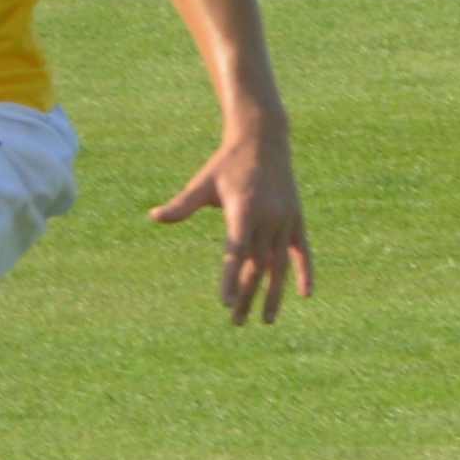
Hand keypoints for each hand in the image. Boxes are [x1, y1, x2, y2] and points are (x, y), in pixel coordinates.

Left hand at [150, 127, 312, 325]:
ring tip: (265, 320)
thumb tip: (153, 217)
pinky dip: (306, 272)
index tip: (225, 302)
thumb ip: (182, 205)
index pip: (235, 251)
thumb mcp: (203, 182)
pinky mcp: (296, 219)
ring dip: (273, 294)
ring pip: (279, 265)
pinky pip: (302, 251)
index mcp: (243, 210)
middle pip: (256, 265)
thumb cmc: (227, 163)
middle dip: (246, 296)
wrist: (264, 138)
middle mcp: (267, 218)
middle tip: (235, 321)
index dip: (229, 277)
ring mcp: (285, 220)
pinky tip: (305, 296)